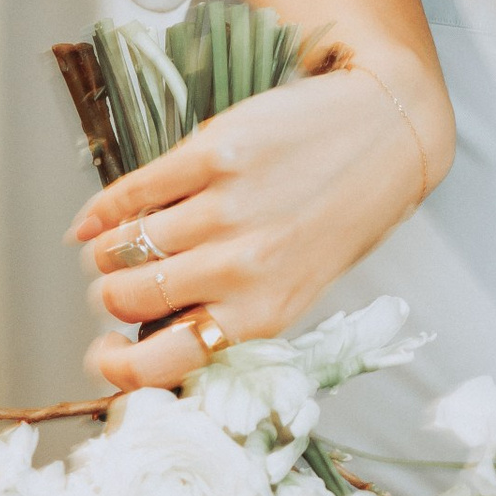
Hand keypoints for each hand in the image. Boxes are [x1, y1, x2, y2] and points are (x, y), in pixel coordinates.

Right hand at [70, 62, 442, 389]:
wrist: (392, 130)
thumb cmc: (348, 211)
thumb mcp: (301, 280)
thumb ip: (235, 309)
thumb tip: (147, 332)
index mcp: (265, 312)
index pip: (156, 366)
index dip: (114, 363)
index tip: (107, 347)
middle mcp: (243, 267)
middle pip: (122, 299)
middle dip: (113, 292)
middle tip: (129, 277)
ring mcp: (227, 209)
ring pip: (119, 249)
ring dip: (110, 249)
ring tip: (129, 241)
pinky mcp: (214, 154)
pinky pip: (129, 193)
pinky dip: (103, 209)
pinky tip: (103, 215)